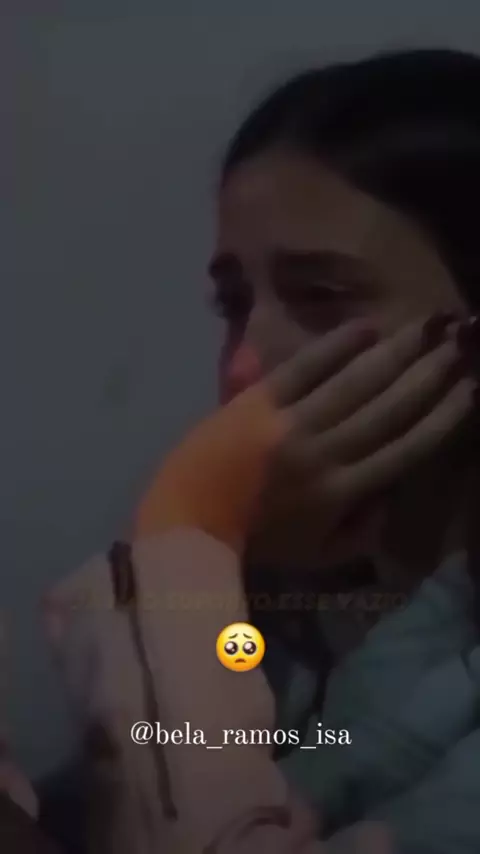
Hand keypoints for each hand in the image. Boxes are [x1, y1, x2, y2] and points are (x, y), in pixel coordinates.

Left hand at [135, 316, 471, 552]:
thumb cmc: (255, 541)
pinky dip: (335, 347)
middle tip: (462, 343)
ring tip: (430, 327)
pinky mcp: (258, 401)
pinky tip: (365, 326)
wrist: (188, 521)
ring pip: (356, 383)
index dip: (444, 417)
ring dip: (397, 352)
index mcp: (343, 492)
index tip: (472, 388)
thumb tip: (392, 494)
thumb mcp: (317, 556)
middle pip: (390, 407)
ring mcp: (292, 423)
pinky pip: (304, 368)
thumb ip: (361, 531)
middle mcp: (326, 453)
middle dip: (432, 373)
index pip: (406, 448)